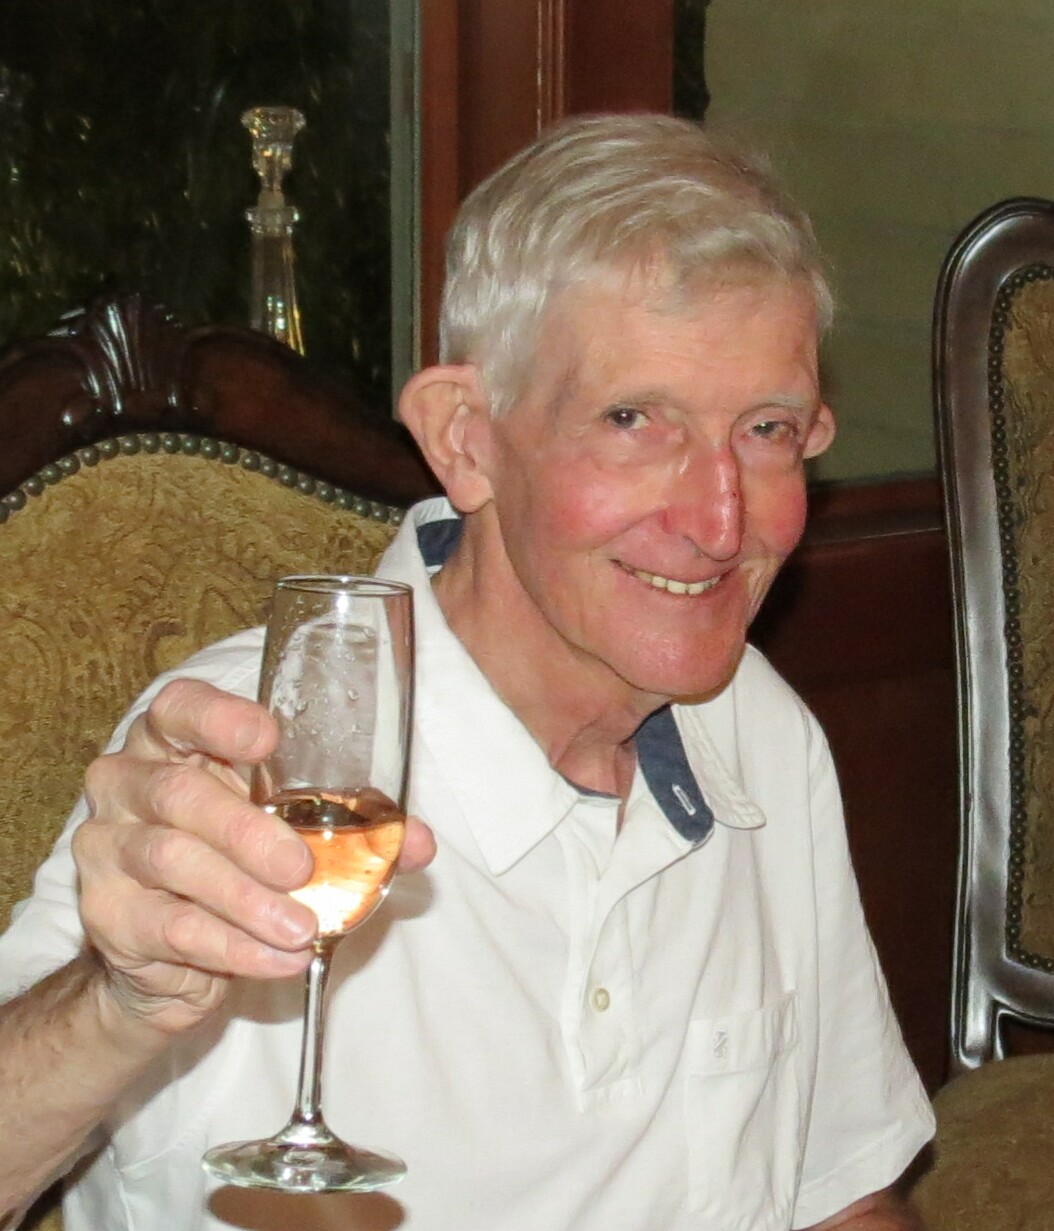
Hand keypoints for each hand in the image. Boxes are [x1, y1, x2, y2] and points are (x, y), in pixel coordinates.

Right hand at [73, 678, 434, 1035]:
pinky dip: (235, 947)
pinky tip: (279, 957)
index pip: (179, 707)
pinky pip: (172, 928)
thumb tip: (418, 842)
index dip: (218, 718)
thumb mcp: (290, 831)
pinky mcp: (107, 914)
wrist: (171, 954)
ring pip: (173, 861)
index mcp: (173, 742)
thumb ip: (351, 829)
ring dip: (247, 900)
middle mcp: (128, 783)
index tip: (267, 741)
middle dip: (247, 832)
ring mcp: (107, 848)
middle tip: (300, 868)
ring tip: (302, 927)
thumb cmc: (237, 862)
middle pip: (180, 793)